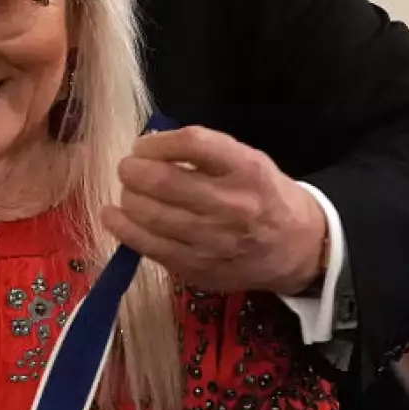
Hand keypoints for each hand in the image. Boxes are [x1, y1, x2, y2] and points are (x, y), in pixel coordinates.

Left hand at [101, 126, 326, 294]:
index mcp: (247, 169)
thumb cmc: (265, 197)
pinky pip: (148, 246)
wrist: (296, 249)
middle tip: (127, 168)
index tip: (142, 145)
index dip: (157, 142)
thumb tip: (151, 147)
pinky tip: (113, 216)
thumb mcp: (250, 162)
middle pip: (164, 181)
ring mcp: (212, 240)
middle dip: (133, 171)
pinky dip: (123, 228)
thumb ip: (207, 154)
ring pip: (151, 214)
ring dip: (128, 198)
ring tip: (127, 191)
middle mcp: (231, 204)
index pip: (193, 143)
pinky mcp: (196, 267)